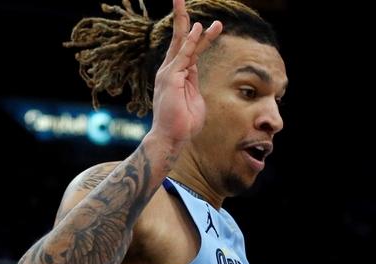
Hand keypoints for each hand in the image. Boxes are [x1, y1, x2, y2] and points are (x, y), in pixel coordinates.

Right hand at [148, 0, 223, 150]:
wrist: (172, 138)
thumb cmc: (184, 122)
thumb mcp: (194, 98)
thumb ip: (193, 82)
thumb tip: (195, 72)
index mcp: (177, 74)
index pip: (186, 48)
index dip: (194, 33)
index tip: (206, 23)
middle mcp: (170, 69)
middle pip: (178, 38)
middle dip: (181, 18)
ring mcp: (169, 73)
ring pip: (182, 43)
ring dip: (190, 24)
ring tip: (188, 4)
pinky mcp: (171, 78)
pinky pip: (184, 55)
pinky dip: (192, 41)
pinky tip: (198, 28)